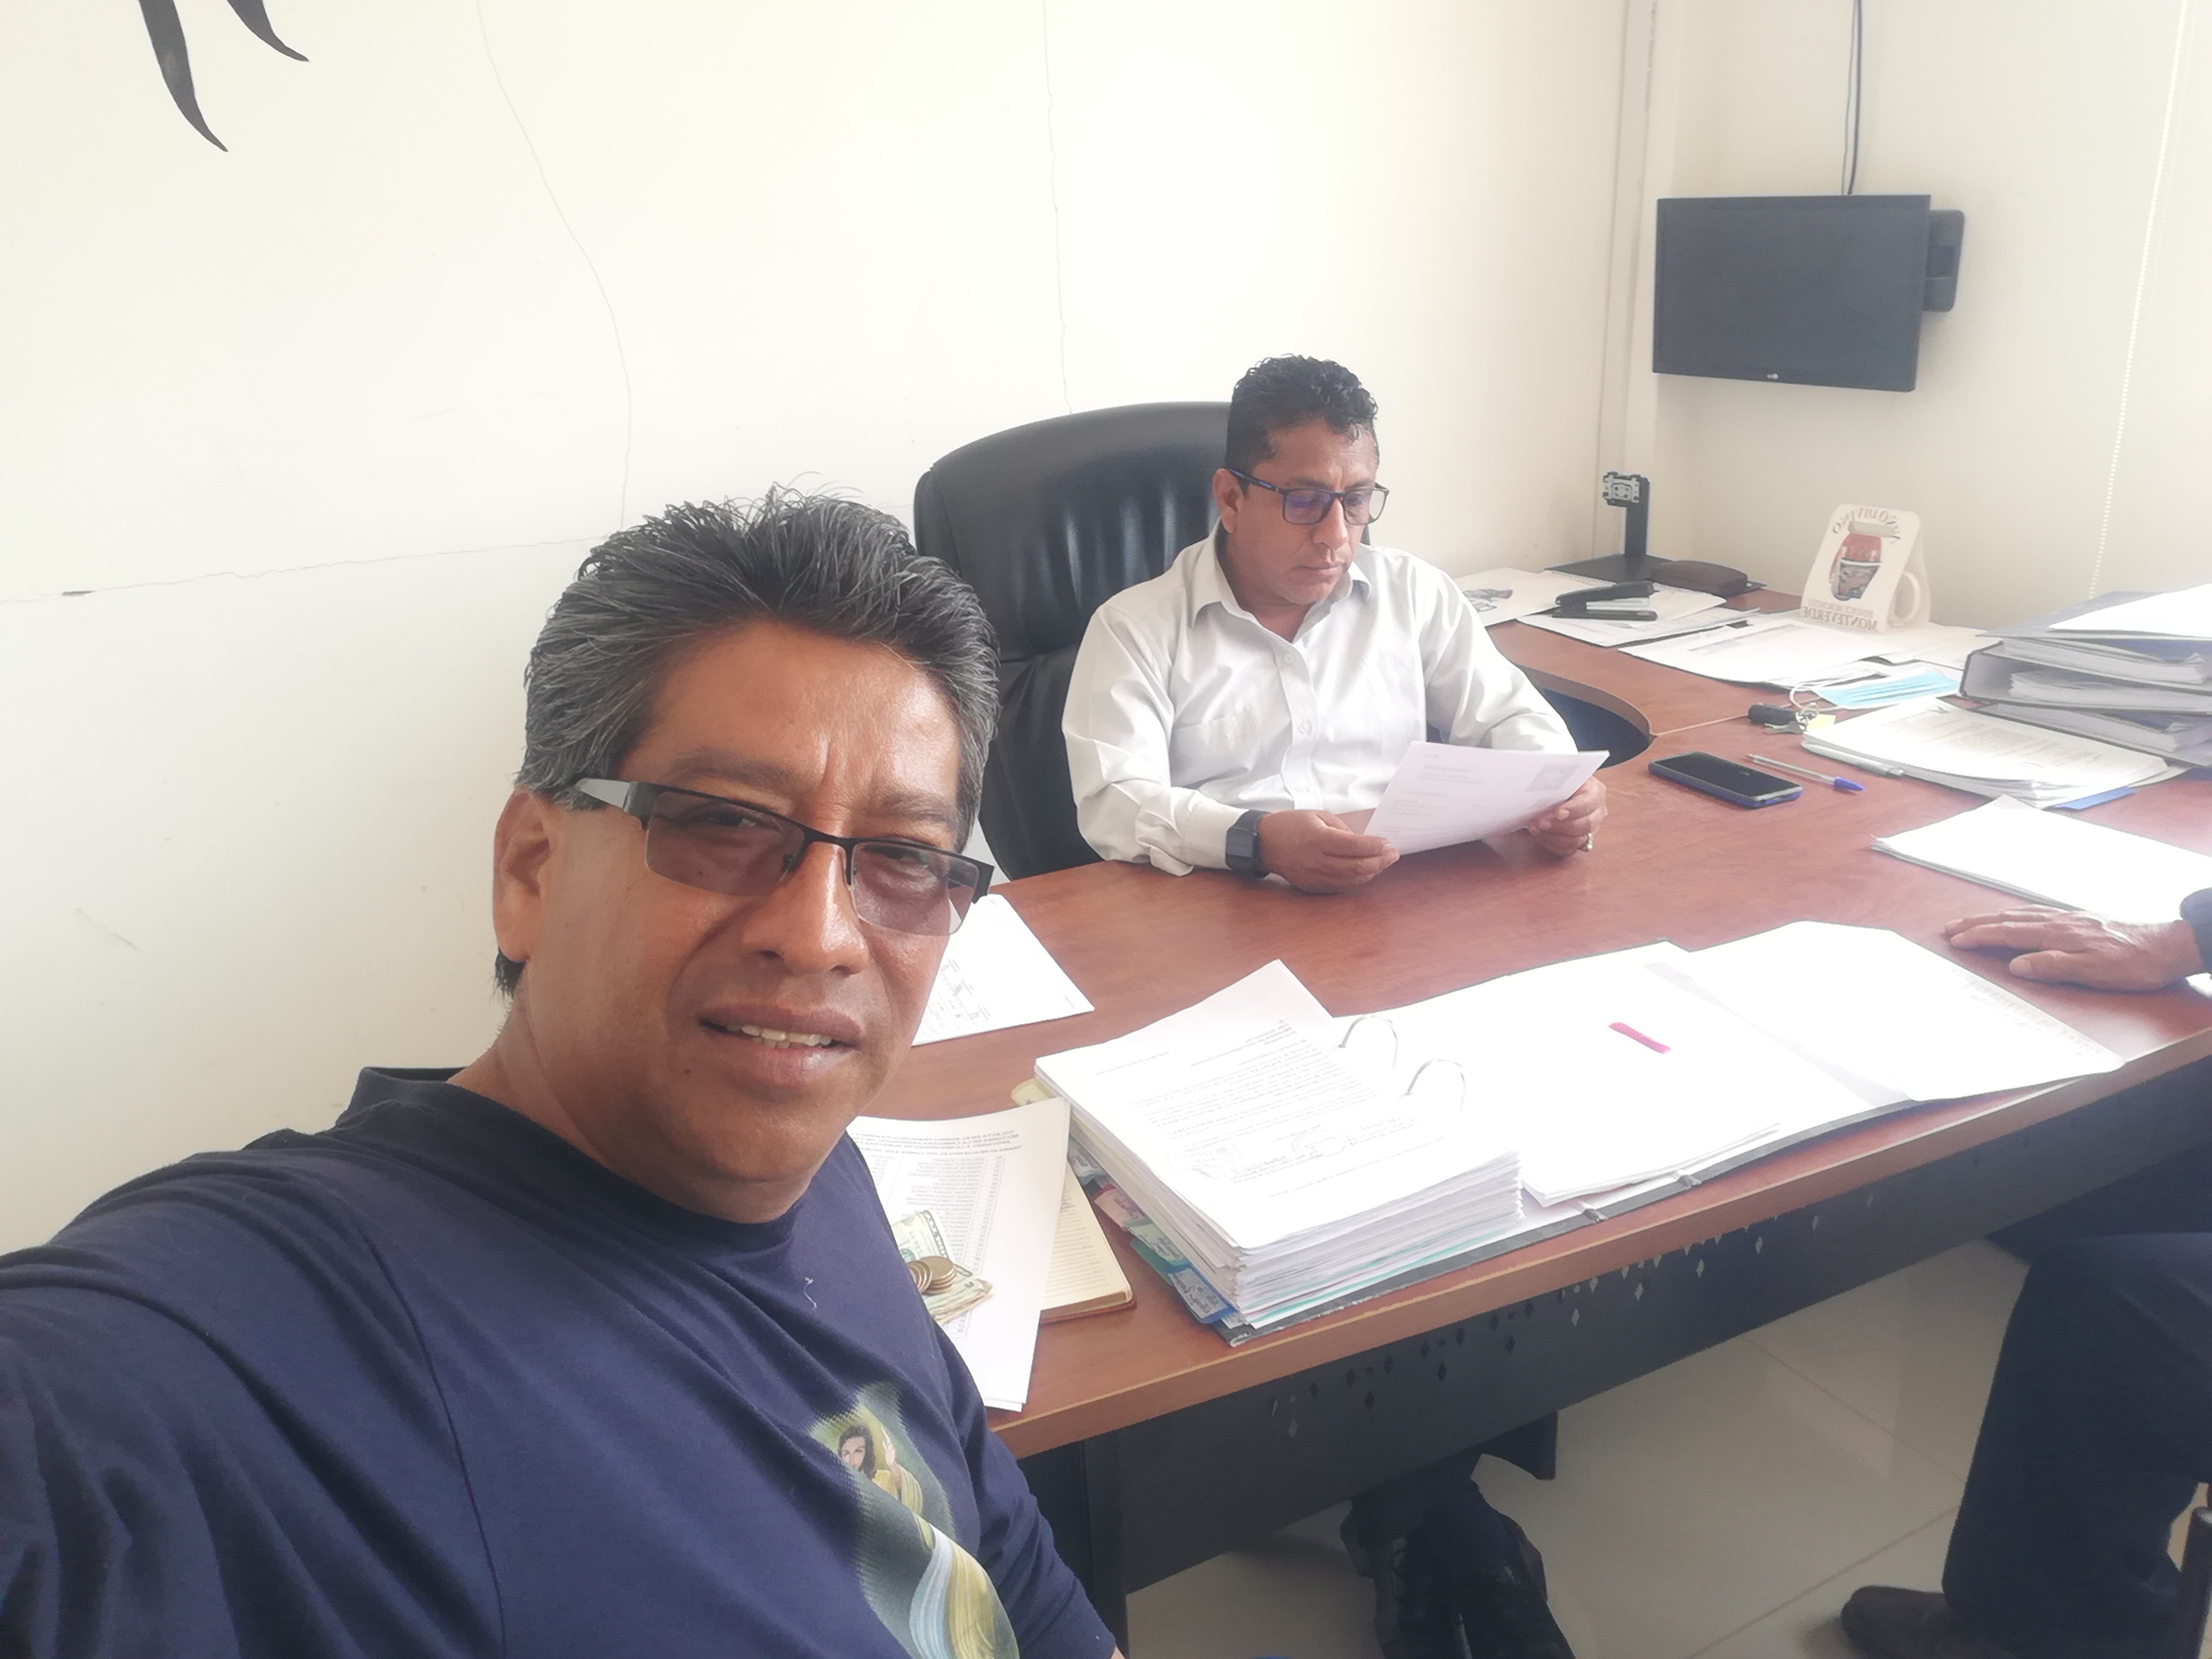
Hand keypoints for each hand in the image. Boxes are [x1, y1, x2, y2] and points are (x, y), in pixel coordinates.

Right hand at [1255, 810, 1397, 893]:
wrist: (1263, 843)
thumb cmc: (1291, 825)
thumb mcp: (1318, 816)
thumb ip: (1343, 830)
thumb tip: (1365, 844)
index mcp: (1316, 839)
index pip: (1353, 846)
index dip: (1374, 847)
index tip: (1388, 844)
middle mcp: (1315, 861)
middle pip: (1355, 867)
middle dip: (1379, 862)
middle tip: (1393, 855)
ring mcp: (1312, 877)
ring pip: (1350, 881)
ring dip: (1371, 873)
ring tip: (1383, 863)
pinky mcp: (1311, 886)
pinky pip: (1339, 886)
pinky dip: (1356, 880)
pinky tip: (1366, 872)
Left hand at [1524, 777, 1607, 857]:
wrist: (1557, 789)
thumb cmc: (1559, 781)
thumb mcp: (1560, 774)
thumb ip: (1556, 779)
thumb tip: (1538, 781)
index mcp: (1595, 791)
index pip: (1590, 802)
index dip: (1575, 809)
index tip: (1558, 813)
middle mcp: (1597, 811)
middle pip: (1586, 824)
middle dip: (1560, 825)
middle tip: (1539, 822)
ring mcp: (1590, 829)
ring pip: (1578, 840)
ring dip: (1554, 836)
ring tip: (1535, 829)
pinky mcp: (1579, 841)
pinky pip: (1568, 849)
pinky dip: (1552, 844)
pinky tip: (1539, 836)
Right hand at [1943, 908, 2204, 990]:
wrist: (2167, 947)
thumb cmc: (2132, 964)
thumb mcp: (2092, 971)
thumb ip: (2052, 966)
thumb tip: (2016, 965)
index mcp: (2058, 934)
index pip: (2009, 933)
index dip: (1980, 936)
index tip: (1955, 940)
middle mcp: (2060, 922)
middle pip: (2009, 920)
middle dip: (1977, 923)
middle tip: (1950, 927)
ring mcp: (2069, 919)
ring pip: (2022, 915)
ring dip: (1993, 918)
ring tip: (1972, 921)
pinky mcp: (2080, 920)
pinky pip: (2037, 914)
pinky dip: (2016, 915)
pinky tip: (2016, 917)